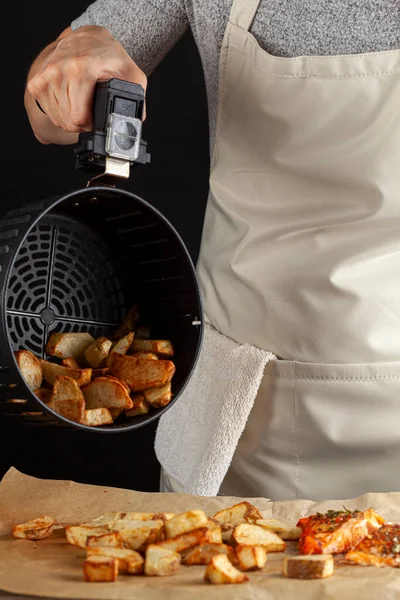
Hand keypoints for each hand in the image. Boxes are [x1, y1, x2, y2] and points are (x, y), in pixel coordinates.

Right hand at [26, 25, 146, 134]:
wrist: (88, 39)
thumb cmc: (110, 59)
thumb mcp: (132, 76)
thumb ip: (137, 100)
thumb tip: (133, 125)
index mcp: (83, 68)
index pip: (80, 117)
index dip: (92, 125)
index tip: (98, 118)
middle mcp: (61, 69)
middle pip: (69, 122)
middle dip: (83, 123)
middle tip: (92, 111)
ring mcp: (47, 75)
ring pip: (59, 120)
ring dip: (71, 118)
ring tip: (82, 104)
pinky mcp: (37, 81)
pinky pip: (50, 113)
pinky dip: (61, 112)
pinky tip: (71, 101)